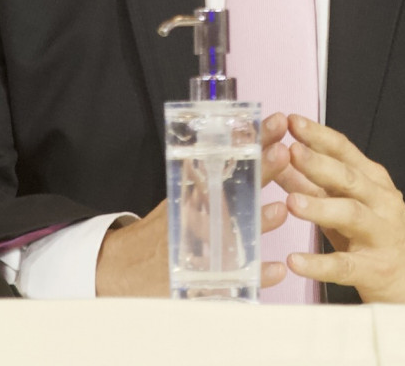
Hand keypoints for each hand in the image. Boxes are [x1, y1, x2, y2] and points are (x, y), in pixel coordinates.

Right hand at [95, 113, 295, 296]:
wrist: (122, 269)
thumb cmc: (158, 232)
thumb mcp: (179, 199)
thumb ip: (203, 176)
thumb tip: (241, 138)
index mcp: (199, 197)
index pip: (233, 166)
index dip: (257, 144)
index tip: (277, 123)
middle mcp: (201, 221)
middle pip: (236, 194)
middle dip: (261, 173)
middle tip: (282, 154)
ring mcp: (202, 250)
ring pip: (235, 234)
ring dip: (258, 223)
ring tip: (279, 210)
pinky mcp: (201, 280)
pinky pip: (233, 280)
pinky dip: (255, 275)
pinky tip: (275, 269)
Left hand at [276, 114, 404, 302]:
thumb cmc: (379, 233)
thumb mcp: (349, 203)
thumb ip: (314, 184)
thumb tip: (279, 162)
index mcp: (372, 181)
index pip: (345, 151)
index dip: (319, 135)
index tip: (291, 121)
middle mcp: (380, 202)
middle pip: (349, 178)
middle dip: (319, 163)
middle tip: (290, 152)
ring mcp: (380, 234)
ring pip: (351, 215)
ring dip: (321, 207)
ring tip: (291, 202)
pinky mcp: (374, 269)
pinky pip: (345, 265)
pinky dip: (319, 264)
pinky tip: (294, 261)